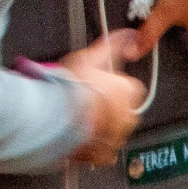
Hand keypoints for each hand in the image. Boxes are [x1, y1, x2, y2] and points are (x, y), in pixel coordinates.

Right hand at [61, 29, 145, 165]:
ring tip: (79, 117)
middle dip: (107, 105)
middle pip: (121, 108)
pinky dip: (94, 143)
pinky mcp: (104, 154)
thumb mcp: (91, 57)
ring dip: (100, 124)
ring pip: (112, 128)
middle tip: (85, 99)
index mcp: (128, 92)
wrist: (59, 117)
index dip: (112, 84)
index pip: (128, 86)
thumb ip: (112, 45)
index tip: (97, 83)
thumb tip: (128, 34)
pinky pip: (102, 149)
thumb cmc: (73, 88)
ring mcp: (116, 136)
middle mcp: (128, 116)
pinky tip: (79, 134)